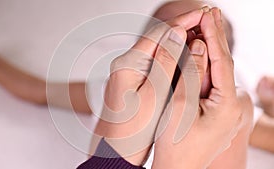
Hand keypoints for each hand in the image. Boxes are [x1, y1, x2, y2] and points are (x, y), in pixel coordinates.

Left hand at [92, 8, 205, 165]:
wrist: (119, 149)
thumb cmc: (135, 128)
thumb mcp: (154, 95)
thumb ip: (166, 62)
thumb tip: (177, 32)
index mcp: (127, 64)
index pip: (158, 33)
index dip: (182, 21)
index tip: (202, 13)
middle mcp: (126, 63)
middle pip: (157, 38)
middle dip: (182, 27)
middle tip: (206, 20)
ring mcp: (130, 71)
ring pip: (158, 49)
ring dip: (178, 40)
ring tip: (200, 33)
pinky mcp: (136, 80)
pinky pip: (156, 61)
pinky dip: (172, 55)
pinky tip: (186, 53)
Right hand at [152, 8, 242, 168]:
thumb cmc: (175, 144)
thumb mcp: (179, 105)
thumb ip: (190, 73)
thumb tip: (198, 46)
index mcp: (228, 105)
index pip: (222, 62)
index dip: (214, 36)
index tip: (207, 14)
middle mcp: (234, 106)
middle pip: (223, 66)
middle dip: (215, 39)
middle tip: (210, 13)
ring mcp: (228, 110)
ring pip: (217, 74)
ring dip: (209, 51)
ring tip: (204, 27)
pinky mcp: (219, 112)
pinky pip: (213, 84)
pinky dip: (206, 67)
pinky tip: (200, 54)